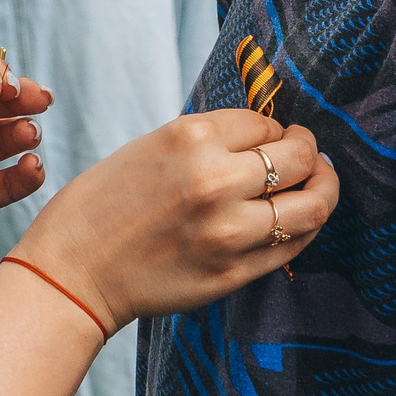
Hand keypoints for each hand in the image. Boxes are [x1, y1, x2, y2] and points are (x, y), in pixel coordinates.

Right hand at [12, 113, 337, 333]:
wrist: (72, 271)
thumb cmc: (103, 205)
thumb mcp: (151, 147)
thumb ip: (209, 141)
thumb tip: (265, 137)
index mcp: (191, 137)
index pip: (266, 124)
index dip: (275, 131)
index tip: (272, 139)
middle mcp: (216, 180)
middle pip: (298, 158)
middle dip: (308, 152)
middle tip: (306, 155)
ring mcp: (229, 230)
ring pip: (311, 205)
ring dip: (323, 189)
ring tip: (319, 184)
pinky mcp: (234, 272)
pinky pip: (293, 245)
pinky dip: (304, 228)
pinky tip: (297, 220)